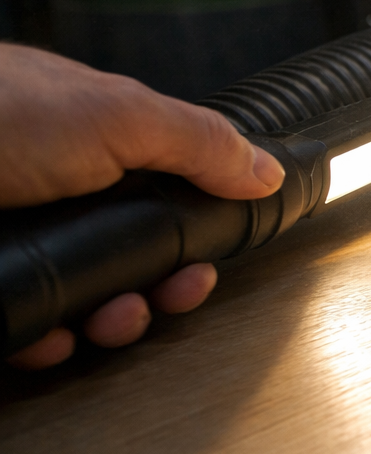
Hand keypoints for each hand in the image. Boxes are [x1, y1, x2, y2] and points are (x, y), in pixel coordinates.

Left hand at [1, 44, 284, 368]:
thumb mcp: (119, 114)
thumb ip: (199, 142)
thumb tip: (263, 169)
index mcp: (95, 147)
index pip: (164, 199)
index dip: (193, 237)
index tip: (205, 264)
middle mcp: (57, 194)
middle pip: (131, 258)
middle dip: (159, 288)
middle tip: (167, 296)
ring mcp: (21, 239)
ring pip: (84, 299)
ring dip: (113, 319)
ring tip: (111, 317)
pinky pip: (27, 325)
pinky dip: (47, 340)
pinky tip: (52, 335)